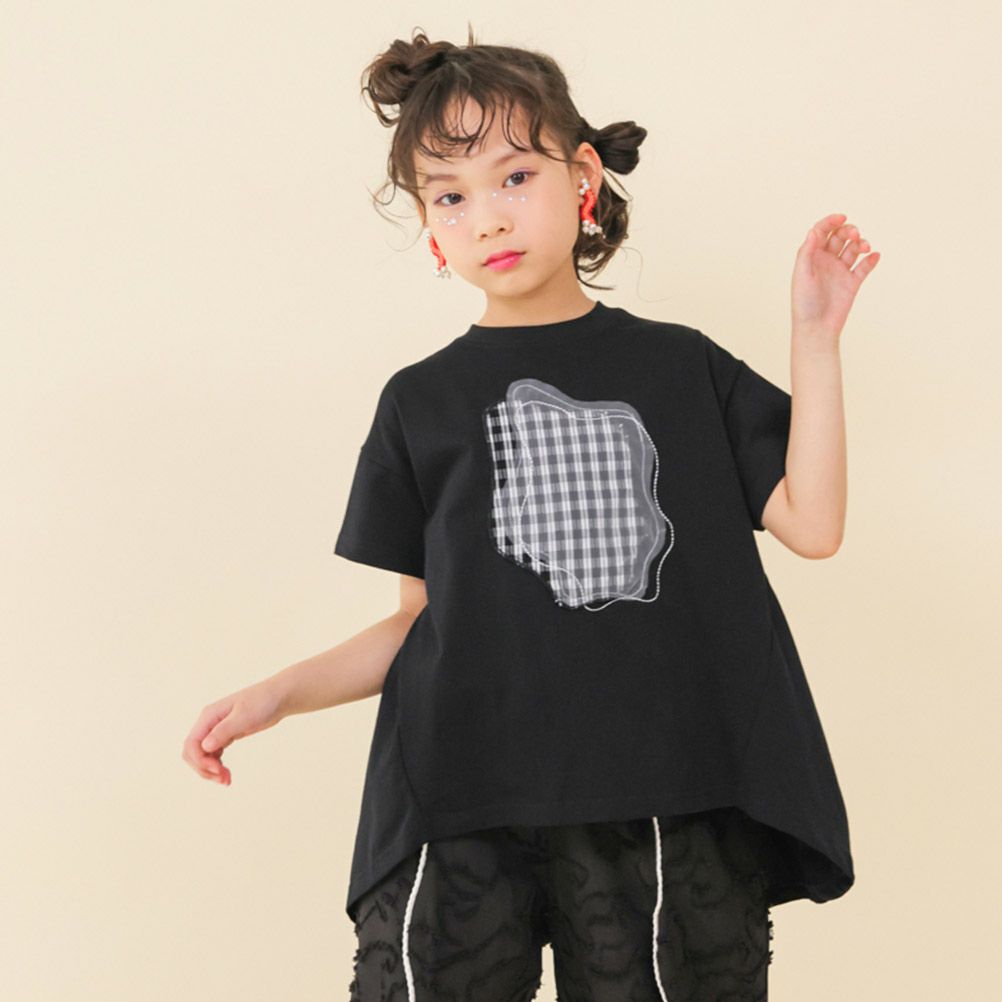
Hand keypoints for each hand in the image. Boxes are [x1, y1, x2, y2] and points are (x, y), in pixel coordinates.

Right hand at [181, 680, 284, 785]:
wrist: (279, 697)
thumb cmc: (262, 702)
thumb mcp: (244, 716)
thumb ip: (224, 731)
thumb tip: (205, 747)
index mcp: (209, 716)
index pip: (192, 744)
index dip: (200, 761)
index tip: (218, 770)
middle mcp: (209, 723)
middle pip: (193, 753)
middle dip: (203, 769)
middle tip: (223, 779)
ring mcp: (216, 730)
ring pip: (202, 756)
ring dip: (210, 771)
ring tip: (227, 780)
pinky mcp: (226, 736)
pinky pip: (213, 755)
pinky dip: (217, 766)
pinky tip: (227, 773)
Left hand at [792, 213, 879, 338]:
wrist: (816, 327)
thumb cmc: (804, 303)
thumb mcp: (802, 274)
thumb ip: (807, 252)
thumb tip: (814, 230)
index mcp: (812, 256)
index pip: (822, 231)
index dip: (831, 221)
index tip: (842, 217)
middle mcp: (826, 260)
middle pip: (840, 236)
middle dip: (849, 231)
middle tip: (855, 235)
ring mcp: (840, 270)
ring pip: (854, 249)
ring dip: (861, 243)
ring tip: (865, 247)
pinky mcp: (852, 282)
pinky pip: (865, 266)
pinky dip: (871, 260)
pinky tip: (875, 255)